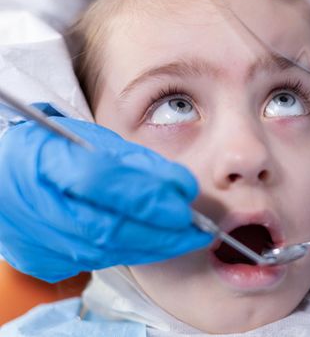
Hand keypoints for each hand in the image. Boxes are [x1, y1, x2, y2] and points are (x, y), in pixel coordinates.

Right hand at [0, 117, 211, 282]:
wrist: (8, 175)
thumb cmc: (55, 149)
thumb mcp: (95, 139)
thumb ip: (140, 163)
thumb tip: (183, 187)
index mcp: (41, 158)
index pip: (100, 180)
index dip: (147, 197)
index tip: (185, 205)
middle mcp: (31, 204)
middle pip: (106, 227)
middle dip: (162, 233)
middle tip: (200, 231)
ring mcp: (33, 238)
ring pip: (105, 252)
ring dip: (153, 246)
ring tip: (185, 238)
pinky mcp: (41, 261)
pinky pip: (96, 261)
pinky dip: (132, 251)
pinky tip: (154, 243)